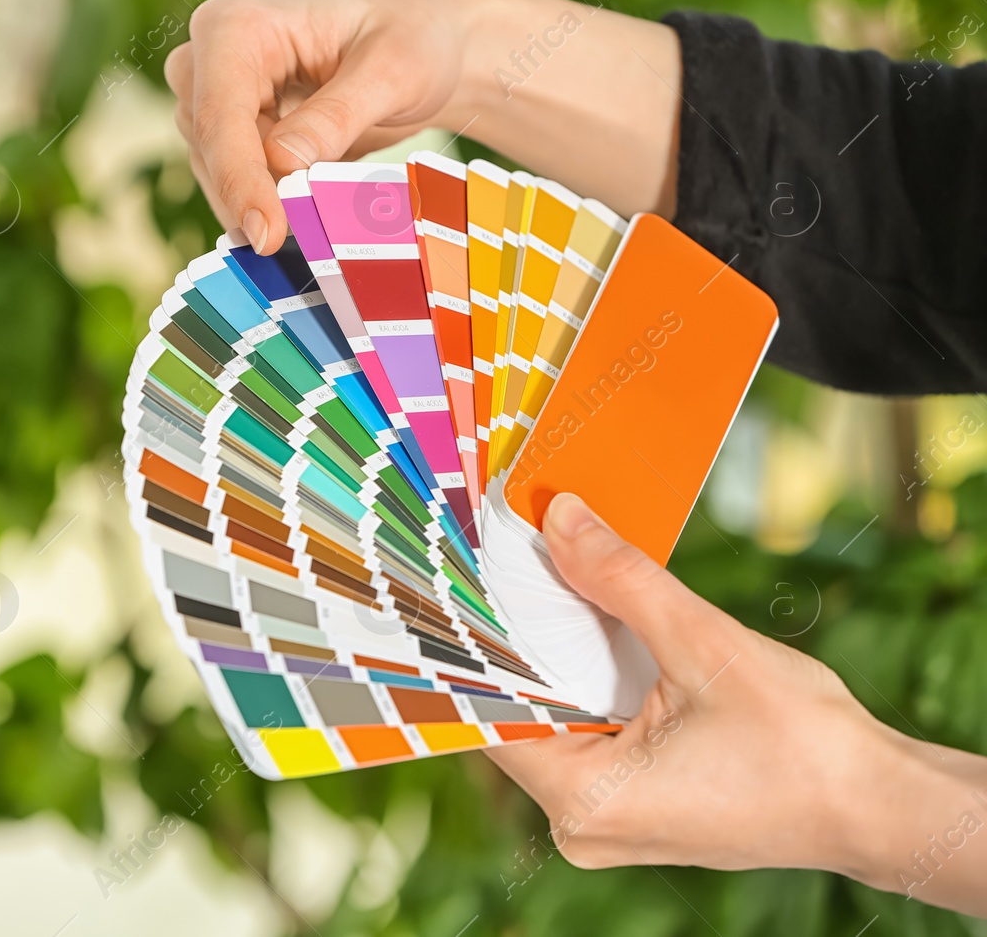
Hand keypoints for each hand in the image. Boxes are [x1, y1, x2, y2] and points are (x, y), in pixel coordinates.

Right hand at [164, 0, 474, 251]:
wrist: (425, 44)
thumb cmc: (412, 37)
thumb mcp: (392, 72)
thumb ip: (337, 115)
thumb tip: (283, 162)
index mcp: (239, 26)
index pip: (219, 113)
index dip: (239, 179)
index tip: (268, 233)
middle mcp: (213, 58)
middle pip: (209, 146)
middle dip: (251, 195)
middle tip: (306, 234)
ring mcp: (218, 97)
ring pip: (217, 171)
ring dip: (265, 200)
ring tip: (325, 209)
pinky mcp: (234, 132)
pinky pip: (235, 182)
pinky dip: (271, 202)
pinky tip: (312, 208)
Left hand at [487, 493, 986, 915]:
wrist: (878, 805)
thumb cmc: (804, 744)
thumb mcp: (704, 643)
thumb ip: (621, 579)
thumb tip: (561, 518)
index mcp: (584, 800)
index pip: (489, 710)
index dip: (472, 640)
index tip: (461, 575)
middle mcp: (582, 822)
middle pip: (518, 712)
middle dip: (518, 637)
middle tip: (503, 559)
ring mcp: (607, 818)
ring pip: (552, 718)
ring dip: (555, 655)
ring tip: (543, 578)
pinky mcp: (632, 804)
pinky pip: (586, 733)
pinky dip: (587, 681)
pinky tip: (590, 624)